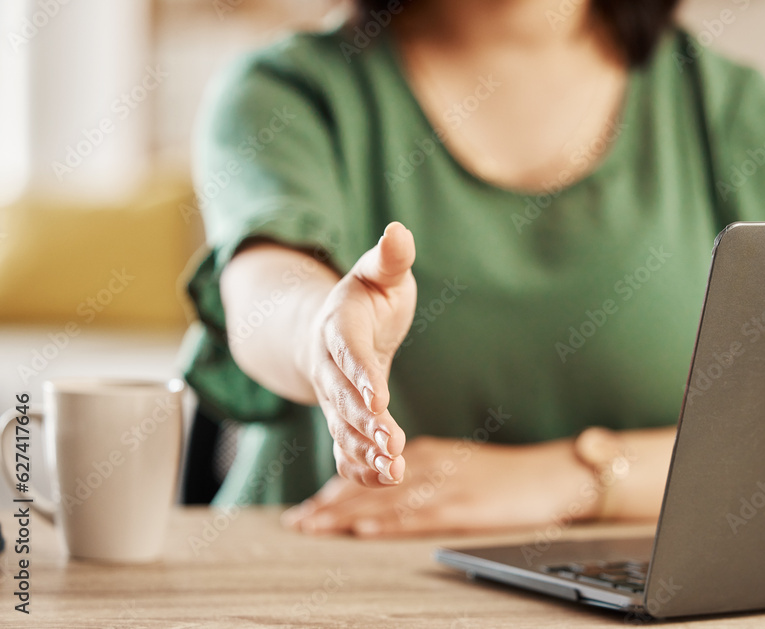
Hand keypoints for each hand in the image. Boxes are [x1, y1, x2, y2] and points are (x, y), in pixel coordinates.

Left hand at [280, 436, 601, 536]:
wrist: (556, 474)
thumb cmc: (513, 475)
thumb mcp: (464, 466)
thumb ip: (430, 475)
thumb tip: (395, 492)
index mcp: (430, 454)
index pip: (372, 472)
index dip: (337, 490)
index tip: (309, 506)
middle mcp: (430, 466)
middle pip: (370, 487)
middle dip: (329, 505)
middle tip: (296, 521)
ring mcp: (446, 486)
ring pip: (385, 501)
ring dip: (345, 515)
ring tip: (312, 526)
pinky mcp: (464, 507)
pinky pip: (419, 516)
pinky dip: (388, 523)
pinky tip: (363, 529)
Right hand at [300, 222, 416, 486]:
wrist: (330, 329)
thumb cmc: (366, 298)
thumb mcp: (378, 273)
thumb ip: (391, 258)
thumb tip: (399, 230)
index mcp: (338, 327)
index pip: (348, 353)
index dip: (362, 375)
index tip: (380, 398)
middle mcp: (330, 367)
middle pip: (343, 398)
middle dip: (366, 423)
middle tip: (392, 444)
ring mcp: (333, 397)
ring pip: (343, 429)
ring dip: (366, 452)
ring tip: (394, 471)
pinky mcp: (341, 421)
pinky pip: (344, 448)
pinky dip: (359, 467)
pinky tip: (385, 481)